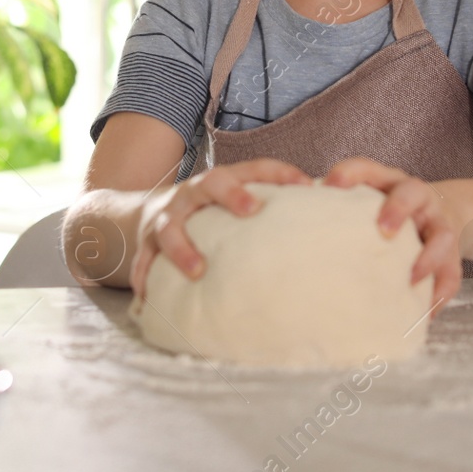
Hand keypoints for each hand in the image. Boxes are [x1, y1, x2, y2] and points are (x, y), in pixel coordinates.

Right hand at [130, 158, 311, 297]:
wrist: (148, 212)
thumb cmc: (209, 212)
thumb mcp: (236, 200)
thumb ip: (272, 207)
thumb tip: (331, 217)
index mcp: (222, 181)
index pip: (255, 168)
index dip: (280, 173)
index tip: (306, 186)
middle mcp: (193, 194)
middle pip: (211, 183)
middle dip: (231, 194)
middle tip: (252, 212)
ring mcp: (167, 216)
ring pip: (170, 226)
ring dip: (183, 248)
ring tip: (199, 271)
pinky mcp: (144, 242)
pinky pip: (141, 260)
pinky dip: (142, 278)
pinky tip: (148, 303)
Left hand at [322, 157, 464, 313]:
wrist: (441, 213)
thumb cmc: (385, 213)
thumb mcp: (365, 204)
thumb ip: (337, 214)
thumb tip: (286, 241)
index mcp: (386, 182)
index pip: (367, 169)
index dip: (350, 174)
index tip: (331, 186)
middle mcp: (416, 197)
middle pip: (411, 193)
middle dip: (398, 210)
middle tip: (384, 230)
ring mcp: (437, 223)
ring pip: (442, 235)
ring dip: (428, 256)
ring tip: (411, 278)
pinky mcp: (453, 253)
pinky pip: (452, 274)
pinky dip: (440, 293)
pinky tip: (426, 313)